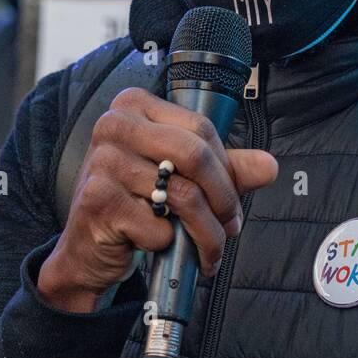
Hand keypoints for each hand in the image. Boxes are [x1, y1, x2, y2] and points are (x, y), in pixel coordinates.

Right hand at [37, 87, 276, 312]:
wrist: (88, 248)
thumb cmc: (135, 204)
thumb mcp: (179, 178)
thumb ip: (224, 169)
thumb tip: (269, 166)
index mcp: (135, 105)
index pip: (201, 128)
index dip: (227, 168)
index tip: (232, 200)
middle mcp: (115, 124)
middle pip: (196, 155)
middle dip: (223, 199)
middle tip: (230, 227)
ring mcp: (103, 160)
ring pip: (182, 196)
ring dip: (205, 233)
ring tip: (209, 251)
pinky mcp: (98, 199)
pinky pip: (158, 225)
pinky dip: (167, 243)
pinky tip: (159, 247)